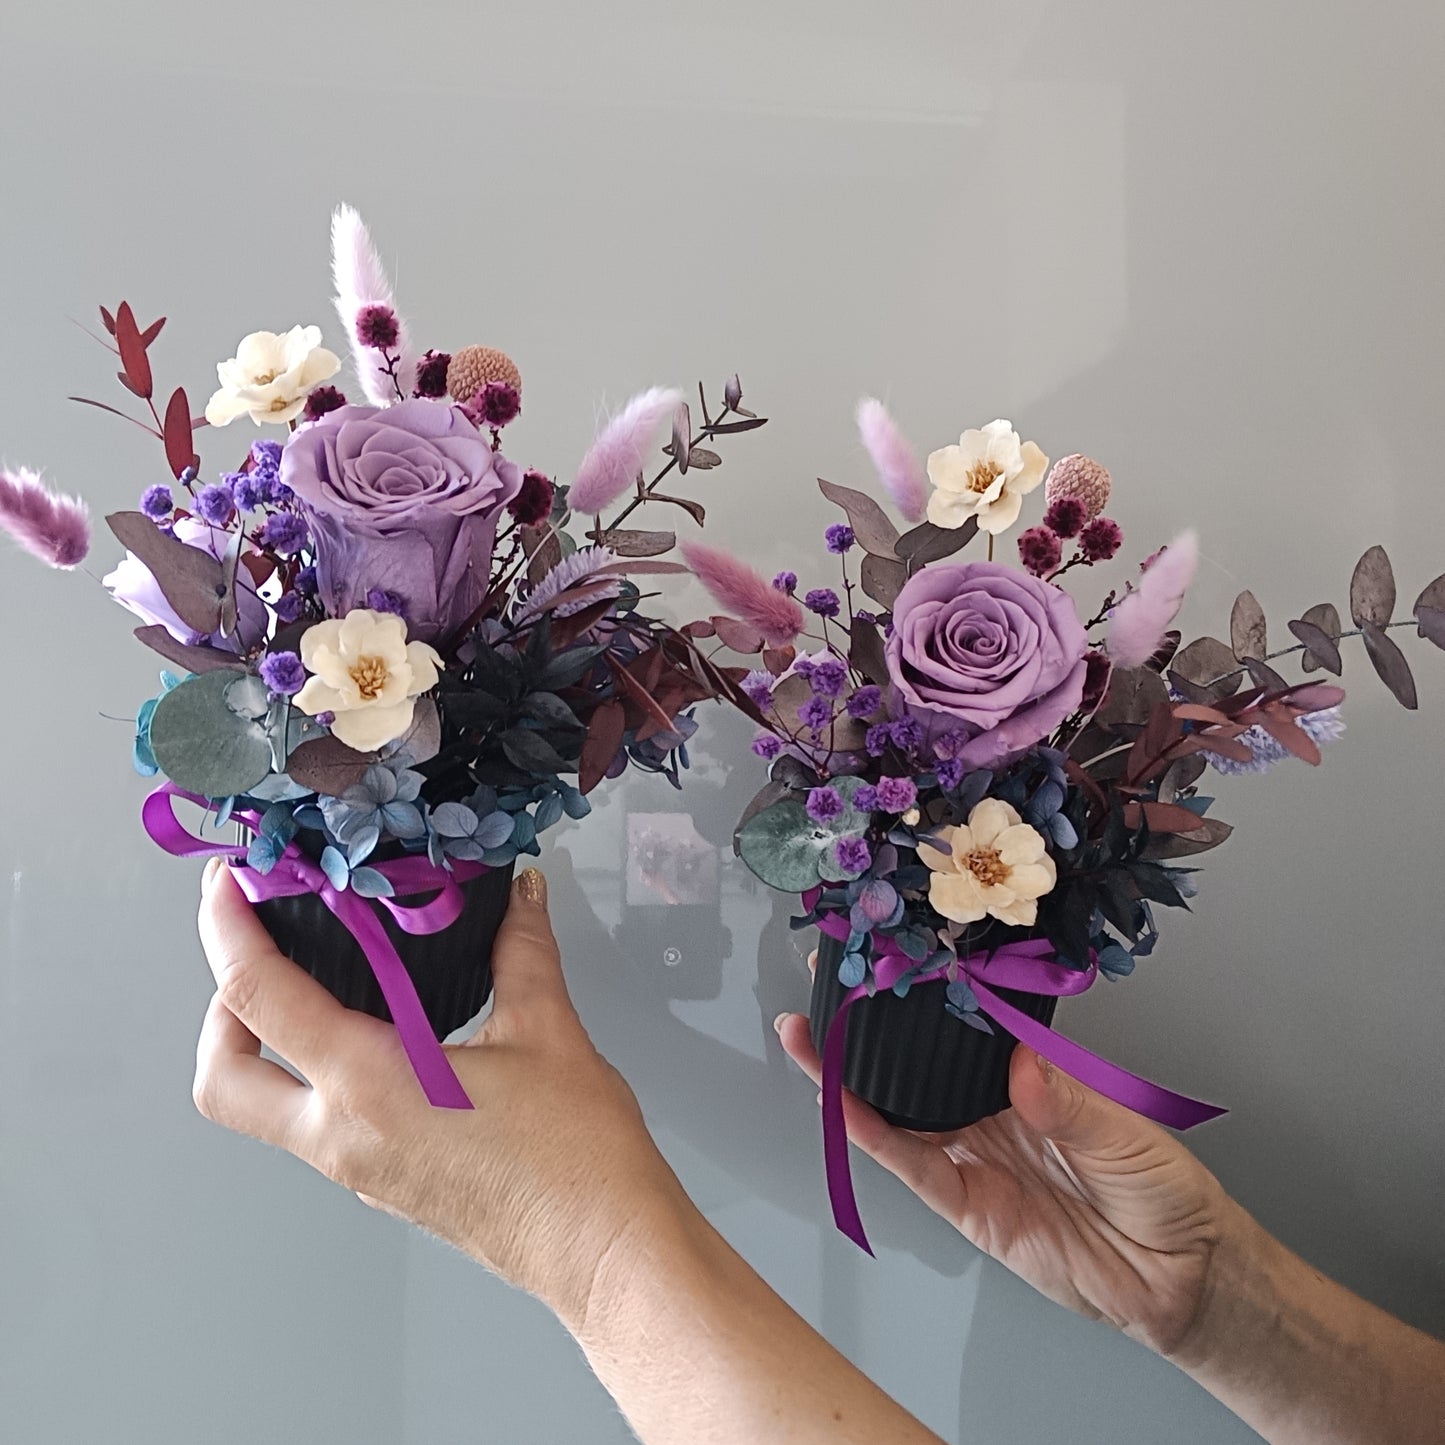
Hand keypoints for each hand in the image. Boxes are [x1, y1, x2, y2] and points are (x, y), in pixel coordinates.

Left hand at [193, 861, 684, 1328]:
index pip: (259, 997)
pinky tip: (378, 1037)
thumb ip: (521, 949)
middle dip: (219, 1009)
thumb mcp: (548, 1030)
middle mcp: (346, 1135)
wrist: (603, 1249)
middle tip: (253, 953)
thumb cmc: (575, 1160)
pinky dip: (320, 1074)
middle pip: (224, 1079)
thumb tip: (519, 896)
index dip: (227, 930)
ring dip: (268, 1045)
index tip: (228, 885)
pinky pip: (319, 1125)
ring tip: (317, 984)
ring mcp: (359, 1169)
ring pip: (266, 1109)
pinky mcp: (384, 1183)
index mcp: (369, 1085)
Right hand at [776, 960, 1237, 1358]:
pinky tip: (839, 1108)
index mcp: (1028, 1076)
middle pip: (915, 1063)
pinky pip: (911, 1167)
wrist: (1180, 1278)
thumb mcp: (1124, 1131)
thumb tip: (1022, 1069)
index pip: (964, 1026)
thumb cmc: (1163, 1189)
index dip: (924, 993)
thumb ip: (1068, 1103)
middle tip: (824, 984)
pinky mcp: (967, 1205)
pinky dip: (872, 1139)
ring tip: (808, 1037)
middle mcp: (990, 1109)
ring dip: (848, 1077)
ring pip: (896, 1110)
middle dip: (867, 1027)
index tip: (890, 955)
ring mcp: (974, 1155)